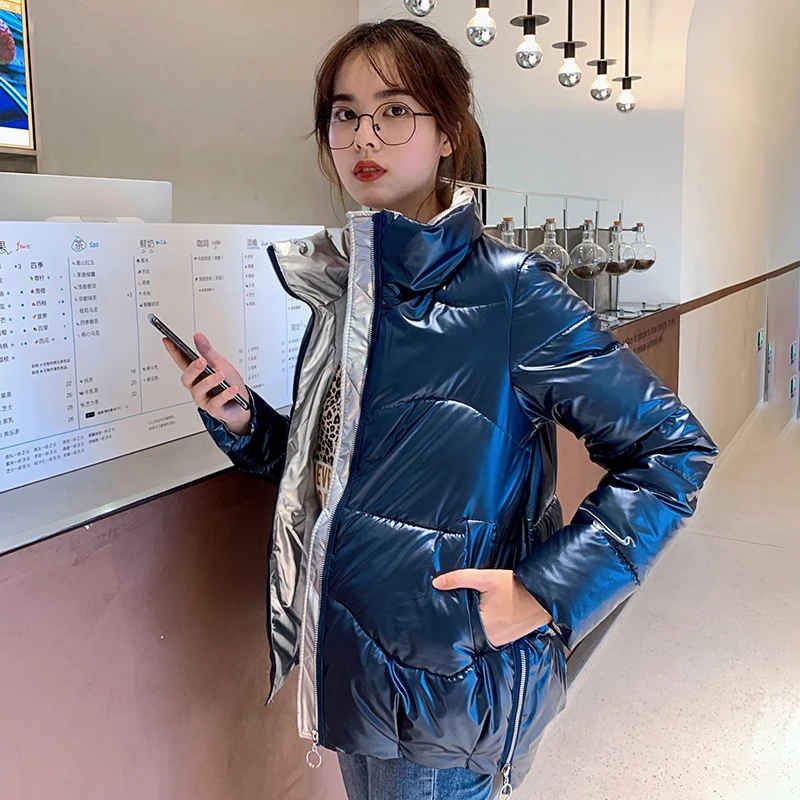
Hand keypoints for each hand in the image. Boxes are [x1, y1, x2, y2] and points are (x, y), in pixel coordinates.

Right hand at [163, 332, 251, 435]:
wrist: (244, 404)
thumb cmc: (229, 383)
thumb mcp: (220, 364)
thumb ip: (208, 351)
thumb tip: (197, 336)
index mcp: (197, 374)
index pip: (182, 361)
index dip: (173, 351)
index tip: (167, 339)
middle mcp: (197, 387)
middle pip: (187, 379)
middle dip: (193, 369)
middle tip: (202, 361)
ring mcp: (204, 399)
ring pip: (200, 391)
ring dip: (210, 381)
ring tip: (221, 375)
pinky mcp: (214, 409)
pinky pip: (216, 403)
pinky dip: (225, 395)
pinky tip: (232, 389)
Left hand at [432, 569, 552, 648]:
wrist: (542, 596)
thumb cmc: (515, 586)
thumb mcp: (486, 578)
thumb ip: (460, 579)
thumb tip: (436, 583)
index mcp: (483, 627)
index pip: (456, 628)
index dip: (447, 621)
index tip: (437, 615)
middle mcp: (491, 639)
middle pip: (466, 633)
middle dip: (458, 623)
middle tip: (447, 613)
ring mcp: (500, 641)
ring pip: (478, 636)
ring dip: (471, 627)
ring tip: (463, 614)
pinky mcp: (507, 639)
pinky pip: (489, 636)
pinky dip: (483, 628)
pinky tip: (481, 617)